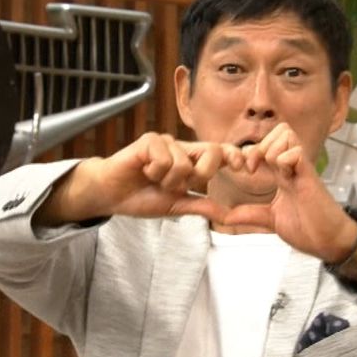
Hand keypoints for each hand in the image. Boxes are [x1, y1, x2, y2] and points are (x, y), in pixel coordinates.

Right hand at [36, 132, 244, 225]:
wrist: (110, 195)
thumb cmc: (141, 197)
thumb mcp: (176, 206)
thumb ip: (201, 206)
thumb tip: (228, 215)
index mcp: (191, 161)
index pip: (220, 153)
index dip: (235, 156)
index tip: (246, 168)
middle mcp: (182, 148)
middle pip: (211, 152)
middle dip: (199, 175)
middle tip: (176, 186)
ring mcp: (166, 142)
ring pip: (185, 163)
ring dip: (168, 180)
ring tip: (152, 180)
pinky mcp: (149, 140)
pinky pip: (165, 158)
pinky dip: (154, 172)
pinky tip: (143, 171)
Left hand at [221, 124, 356, 262]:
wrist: (329, 241)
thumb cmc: (307, 229)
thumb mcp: (269, 220)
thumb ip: (247, 214)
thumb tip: (223, 216)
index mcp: (282, 174)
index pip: (264, 146)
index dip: (249, 153)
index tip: (242, 171)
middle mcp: (292, 166)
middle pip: (278, 131)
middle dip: (258, 145)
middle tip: (252, 168)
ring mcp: (302, 169)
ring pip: (286, 134)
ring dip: (271, 149)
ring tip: (268, 170)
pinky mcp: (310, 176)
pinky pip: (296, 152)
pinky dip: (284, 159)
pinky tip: (282, 175)